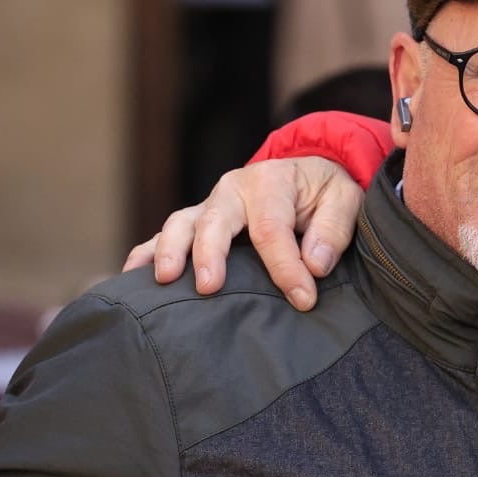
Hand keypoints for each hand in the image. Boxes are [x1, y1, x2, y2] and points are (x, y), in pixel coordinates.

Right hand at [123, 156, 361, 310]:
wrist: (310, 176)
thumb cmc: (327, 194)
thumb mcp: (346, 201)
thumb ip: (334, 230)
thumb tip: (315, 265)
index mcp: (272, 181)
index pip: (272, 227)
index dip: (285, 267)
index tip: (303, 300)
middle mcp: (234, 189)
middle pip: (215, 221)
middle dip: (211, 255)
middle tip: (209, 288)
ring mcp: (210, 206)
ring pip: (181, 224)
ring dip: (169, 251)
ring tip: (164, 281)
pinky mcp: (197, 222)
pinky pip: (163, 235)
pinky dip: (145, 254)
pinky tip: (131, 278)